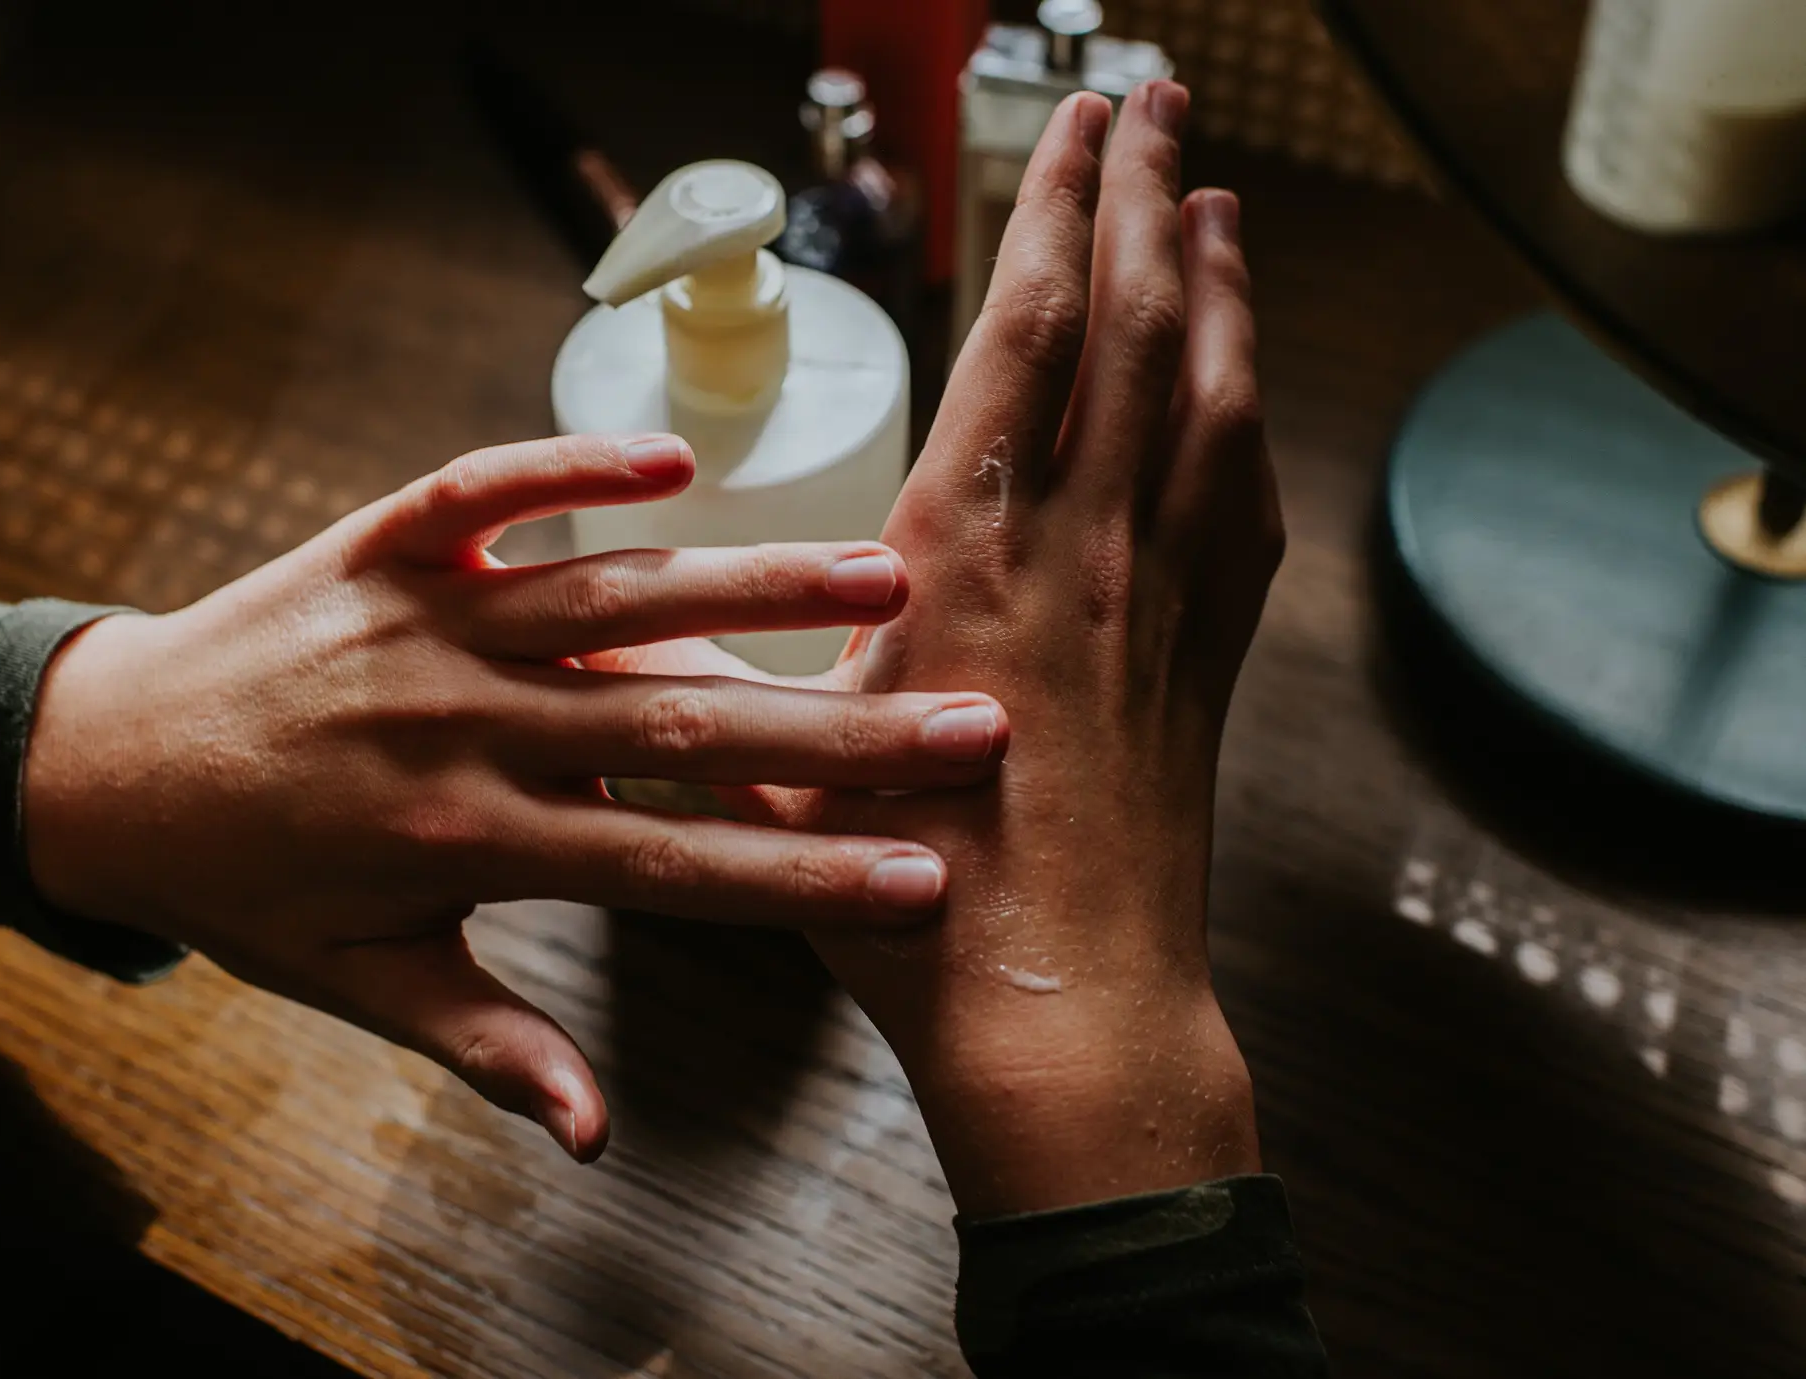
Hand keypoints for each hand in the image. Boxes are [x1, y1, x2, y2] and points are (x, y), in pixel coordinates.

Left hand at [23, 433, 1011, 1161]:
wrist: (93, 770)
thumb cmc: (242, 889)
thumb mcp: (362, 984)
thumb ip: (491, 1048)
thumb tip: (597, 1140)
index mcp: (467, 843)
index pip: (673, 866)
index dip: (807, 875)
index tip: (929, 875)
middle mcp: (458, 726)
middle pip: (679, 728)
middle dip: (836, 734)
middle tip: (970, 725)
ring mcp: (422, 624)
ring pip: (612, 597)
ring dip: (753, 585)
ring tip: (881, 579)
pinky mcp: (380, 547)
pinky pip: (482, 490)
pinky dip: (570, 464)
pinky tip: (674, 458)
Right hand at [752, 85, 1282, 1212]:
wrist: (1061, 1012)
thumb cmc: (906, 903)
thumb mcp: (771, 771)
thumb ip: (719, 677)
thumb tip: (633, 636)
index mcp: (959, 559)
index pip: (1026, 335)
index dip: (1057, 210)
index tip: (1077, 124)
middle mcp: (1077, 552)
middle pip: (1134, 326)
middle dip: (1148, 192)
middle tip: (1157, 96)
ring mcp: (1158, 598)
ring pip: (1206, 391)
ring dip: (1215, 275)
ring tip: (1213, 190)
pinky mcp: (1204, 654)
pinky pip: (1244, 489)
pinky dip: (1244, 396)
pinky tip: (1236, 363)